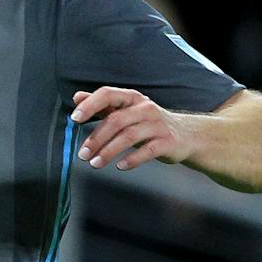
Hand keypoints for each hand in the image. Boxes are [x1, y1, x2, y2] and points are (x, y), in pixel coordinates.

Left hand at [71, 88, 197, 173]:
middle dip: (96, 138)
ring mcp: (157, 125)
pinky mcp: (167, 142)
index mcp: (132, 98)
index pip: (108, 94)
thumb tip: (77, 97)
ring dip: (109, 151)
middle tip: (82, 154)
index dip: (90, 105)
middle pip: (116, 120)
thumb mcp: (127, 111)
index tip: (74, 119)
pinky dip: (132, 159)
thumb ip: (103, 105)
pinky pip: (148, 150)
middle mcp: (145, 108)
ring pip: (129, 136)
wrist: (186, 135)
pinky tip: (120, 167)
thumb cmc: (149, 123)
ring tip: (95, 164)